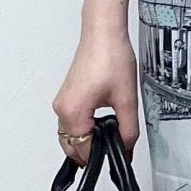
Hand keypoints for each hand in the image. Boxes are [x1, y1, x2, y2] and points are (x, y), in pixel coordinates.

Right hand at [52, 24, 139, 167]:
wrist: (103, 33)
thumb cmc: (110, 57)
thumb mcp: (126, 100)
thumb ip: (128, 130)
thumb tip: (126, 147)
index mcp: (73, 112)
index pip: (84, 150)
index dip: (102, 157)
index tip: (116, 158)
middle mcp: (62, 108)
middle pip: (71, 146)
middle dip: (91, 154)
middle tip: (113, 153)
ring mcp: (62, 102)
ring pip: (69, 136)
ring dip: (86, 142)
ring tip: (109, 140)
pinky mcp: (66, 96)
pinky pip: (70, 123)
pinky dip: (82, 130)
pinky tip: (100, 127)